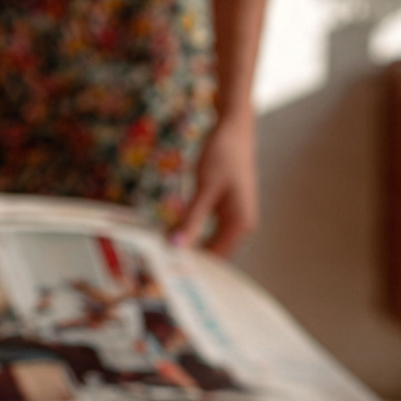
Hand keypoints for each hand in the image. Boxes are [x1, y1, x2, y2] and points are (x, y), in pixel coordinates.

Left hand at [172, 113, 258, 255]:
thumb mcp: (204, 187)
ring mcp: (234, 219)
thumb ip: (191, 219)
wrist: (235, 128)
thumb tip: (177, 246)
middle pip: (213, 255)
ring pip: (209, 245)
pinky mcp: (226, 212)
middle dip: (189, 261)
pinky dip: (191, 235)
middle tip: (158, 267)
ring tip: (162, 255)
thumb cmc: (224, 154)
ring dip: (188, 249)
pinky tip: (172, 237)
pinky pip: (208, 232)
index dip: (193, 268)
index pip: (216, 259)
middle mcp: (242, 226)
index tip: (166, 272)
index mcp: (242, 224)